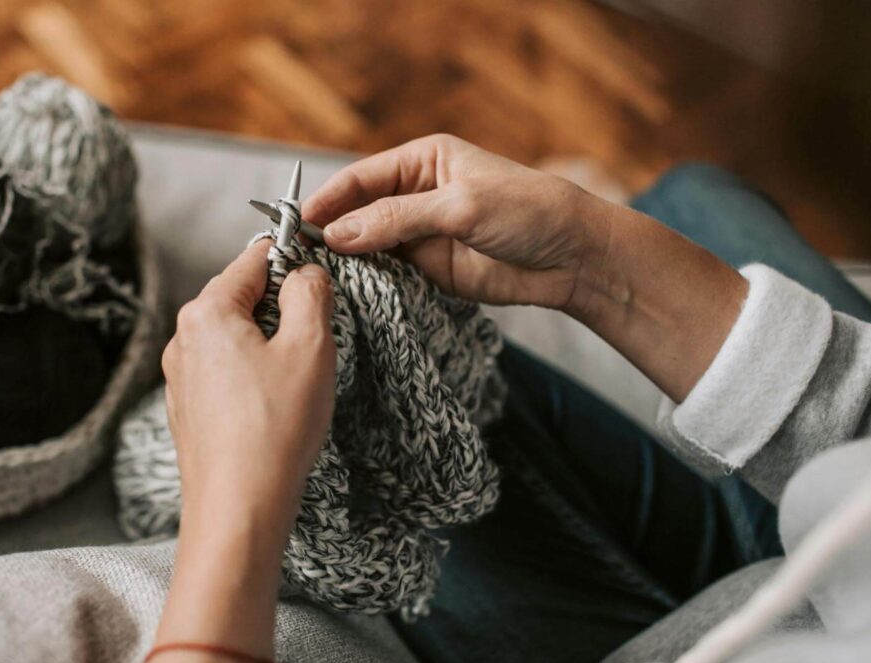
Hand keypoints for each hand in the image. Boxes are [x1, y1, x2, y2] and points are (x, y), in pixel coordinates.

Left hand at [162, 240, 335, 524]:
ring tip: (294, 384)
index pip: (255, 259)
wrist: (237, 509)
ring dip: (269, 346)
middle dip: (282, 310)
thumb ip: (310, 294)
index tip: (321, 277)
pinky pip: (225, 373)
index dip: (294, 261)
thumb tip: (306, 273)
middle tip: (315, 344)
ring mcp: (180, 376)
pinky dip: (252, 378)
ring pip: (235, 337)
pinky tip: (273, 409)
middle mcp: (183, 337)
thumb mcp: (310, 347)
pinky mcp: (187, 409)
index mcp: (207, 311)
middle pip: (242, 297)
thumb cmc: (274, 429)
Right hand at [305, 133, 746, 402]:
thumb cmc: (527, 211)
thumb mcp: (460, 207)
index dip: (328, 199)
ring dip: (346, 261)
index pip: (360, 177)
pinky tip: (348, 293)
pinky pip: (387, 276)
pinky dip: (368, 283)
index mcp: (422, 161)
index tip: (300, 223)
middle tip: (297, 256)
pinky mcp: (428, 271)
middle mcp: (414, 195)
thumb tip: (338, 234)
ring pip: (367, 247)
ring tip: (316, 278)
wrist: (573, 257)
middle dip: (331, 231)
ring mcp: (419, 235)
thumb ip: (397, 220)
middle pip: (357, 212)